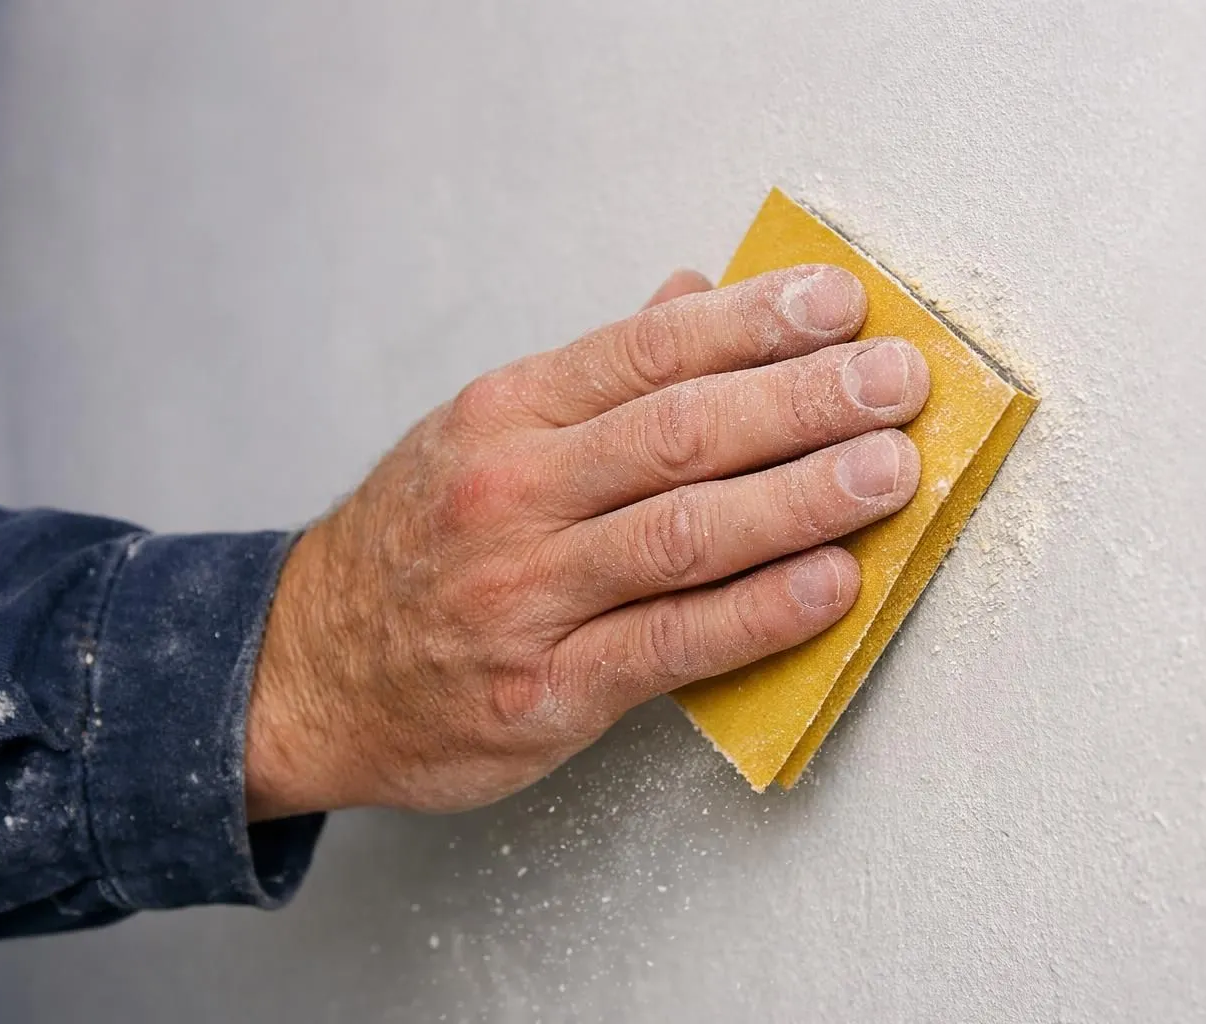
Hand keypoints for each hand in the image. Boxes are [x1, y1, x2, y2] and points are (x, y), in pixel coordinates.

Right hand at [244, 265, 928, 817]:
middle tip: (897, 381)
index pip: (649, 351)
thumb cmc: (416, 546)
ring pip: (686, 533)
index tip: (840, 304)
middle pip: (681, 433)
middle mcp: (513, 492)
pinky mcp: (547, 689)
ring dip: (802, 497)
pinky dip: (758, 612)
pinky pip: (670, 643)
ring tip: (890, 471)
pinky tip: (830, 584)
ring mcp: (528, 593)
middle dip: (804, 400)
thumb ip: (599, 376)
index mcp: (507, 414)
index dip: (754, 323)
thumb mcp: (484, 435)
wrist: (308, 673)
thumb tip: (698, 298)